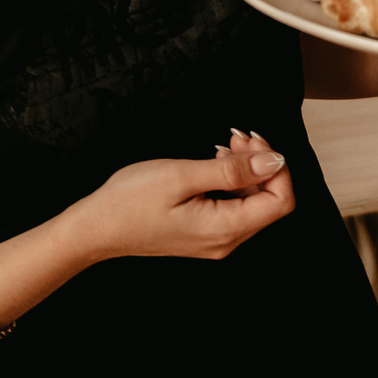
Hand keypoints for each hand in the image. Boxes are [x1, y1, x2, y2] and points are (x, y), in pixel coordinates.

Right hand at [62, 132, 294, 263]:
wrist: (96, 228)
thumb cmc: (131, 200)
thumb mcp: (183, 175)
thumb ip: (233, 170)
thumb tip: (274, 161)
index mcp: (225, 230)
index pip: (281, 202)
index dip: (277, 167)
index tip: (254, 140)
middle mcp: (226, 241)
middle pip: (269, 202)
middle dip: (261, 163)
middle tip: (238, 135)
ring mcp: (215, 240)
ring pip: (252, 203)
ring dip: (246, 170)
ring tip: (226, 144)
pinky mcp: (204, 234)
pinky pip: (233, 207)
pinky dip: (232, 181)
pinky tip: (215, 161)